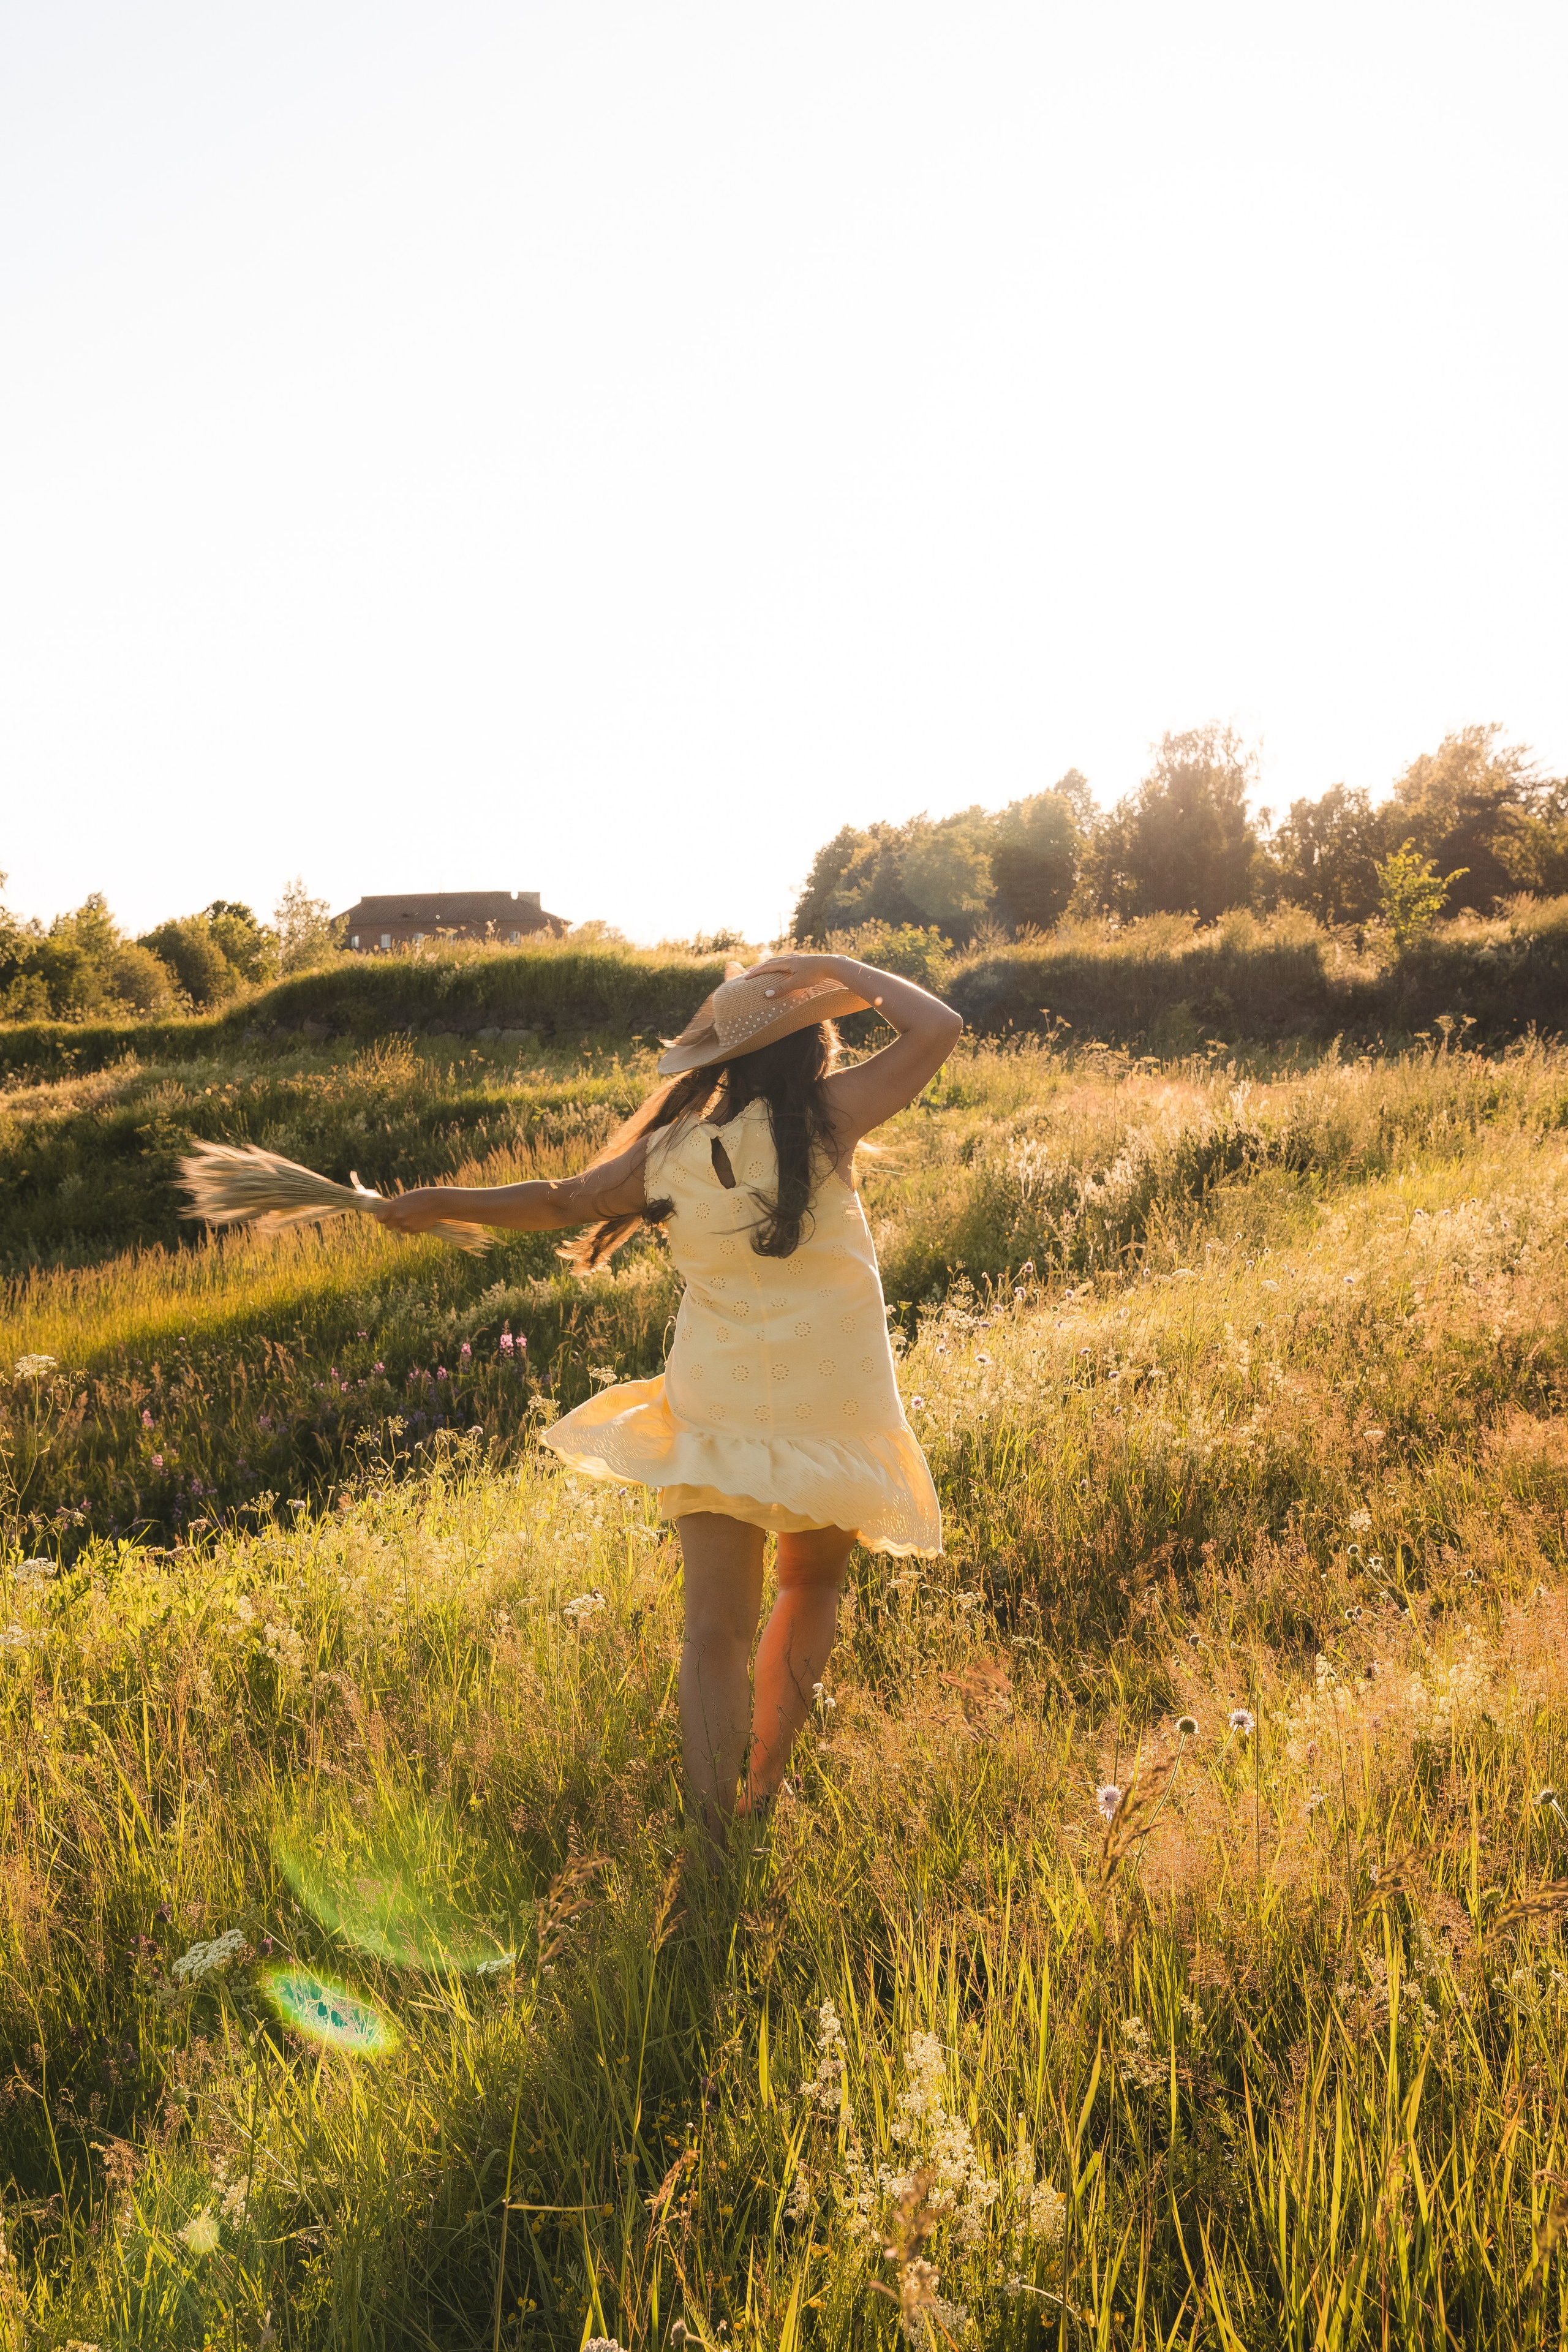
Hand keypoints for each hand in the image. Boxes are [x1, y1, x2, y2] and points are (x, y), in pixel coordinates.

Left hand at [368, 1187, 448, 1234]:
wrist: (438, 1202)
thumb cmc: (422, 1197)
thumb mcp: (405, 1198)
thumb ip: (396, 1206)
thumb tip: (387, 1213)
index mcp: (393, 1206)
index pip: (379, 1218)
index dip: (382, 1218)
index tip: (385, 1217)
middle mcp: (398, 1216)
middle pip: (388, 1226)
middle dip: (393, 1224)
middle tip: (400, 1218)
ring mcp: (406, 1224)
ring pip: (400, 1229)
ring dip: (404, 1225)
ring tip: (414, 1216)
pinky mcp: (414, 1230)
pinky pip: (410, 1231)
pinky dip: (413, 1227)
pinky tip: (420, 1219)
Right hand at [747, 951, 861, 993]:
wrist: (831, 964)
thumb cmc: (814, 974)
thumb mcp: (796, 983)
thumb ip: (781, 988)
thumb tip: (765, 994)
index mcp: (786, 962)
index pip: (766, 967)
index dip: (755, 972)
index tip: (745, 978)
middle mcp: (790, 958)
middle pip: (771, 962)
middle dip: (759, 968)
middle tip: (750, 973)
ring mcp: (797, 958)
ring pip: (779, 960)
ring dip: (769, 964)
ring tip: (764, 968)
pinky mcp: (803, 960)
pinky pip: (787, 960)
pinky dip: (780, 963)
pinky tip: (784, 963)